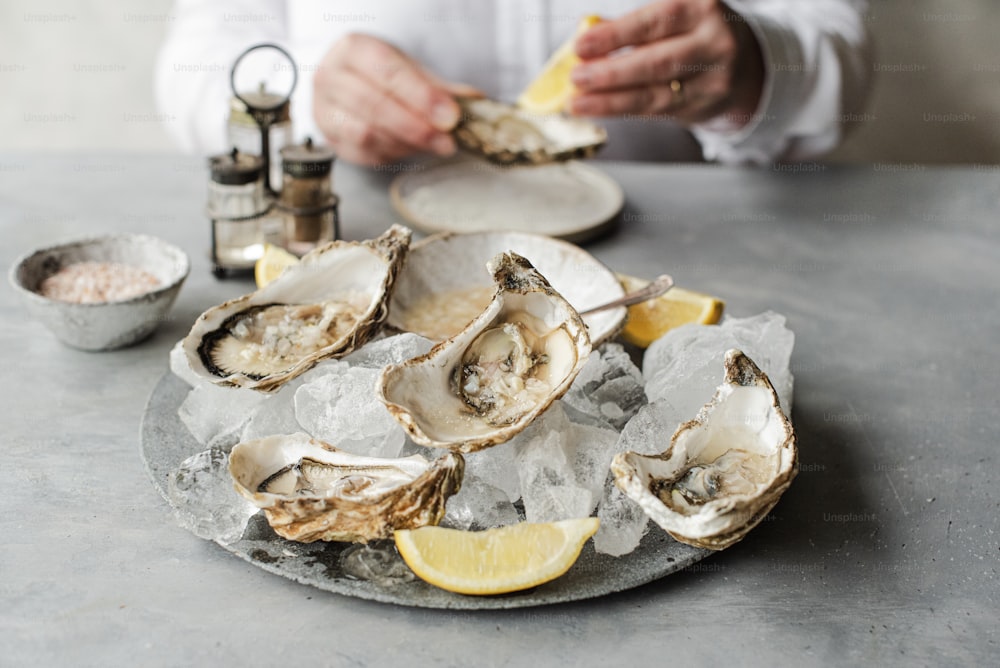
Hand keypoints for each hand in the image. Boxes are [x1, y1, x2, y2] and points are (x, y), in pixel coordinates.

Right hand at [313, 33, 477, 165]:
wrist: (352, 86)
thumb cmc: (382, 77)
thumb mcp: (412, 72)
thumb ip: (440, 88)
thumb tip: (474, 101)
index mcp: (353, 49)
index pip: (387, 71)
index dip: (421, 95)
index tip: (450, 115)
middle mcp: (330, 77)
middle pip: (374, 105)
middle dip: (416, 127)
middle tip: (447, 141)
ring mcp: (325, 110)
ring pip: (365, 133)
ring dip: (405, 143)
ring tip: (434, 145)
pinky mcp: (330, 139)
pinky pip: (363, 153)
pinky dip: (392, 154)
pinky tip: (411, 148)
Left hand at [569, 0, 763, 127]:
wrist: (744, 67)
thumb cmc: (695, 34)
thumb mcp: (674, 17)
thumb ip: (635, 25)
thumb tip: (588, 35)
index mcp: (702, 8)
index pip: (656, 21)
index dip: (617, 34)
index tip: (582, 44)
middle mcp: (713, 43)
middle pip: (657, 62)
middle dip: (611, 72)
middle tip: (577, 77)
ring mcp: (712, 79)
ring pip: (655, 93)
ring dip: (611, 100)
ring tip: (578, 102)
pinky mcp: (703, 107)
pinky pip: (656, 110)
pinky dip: (623, 110)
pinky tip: (598, 109)